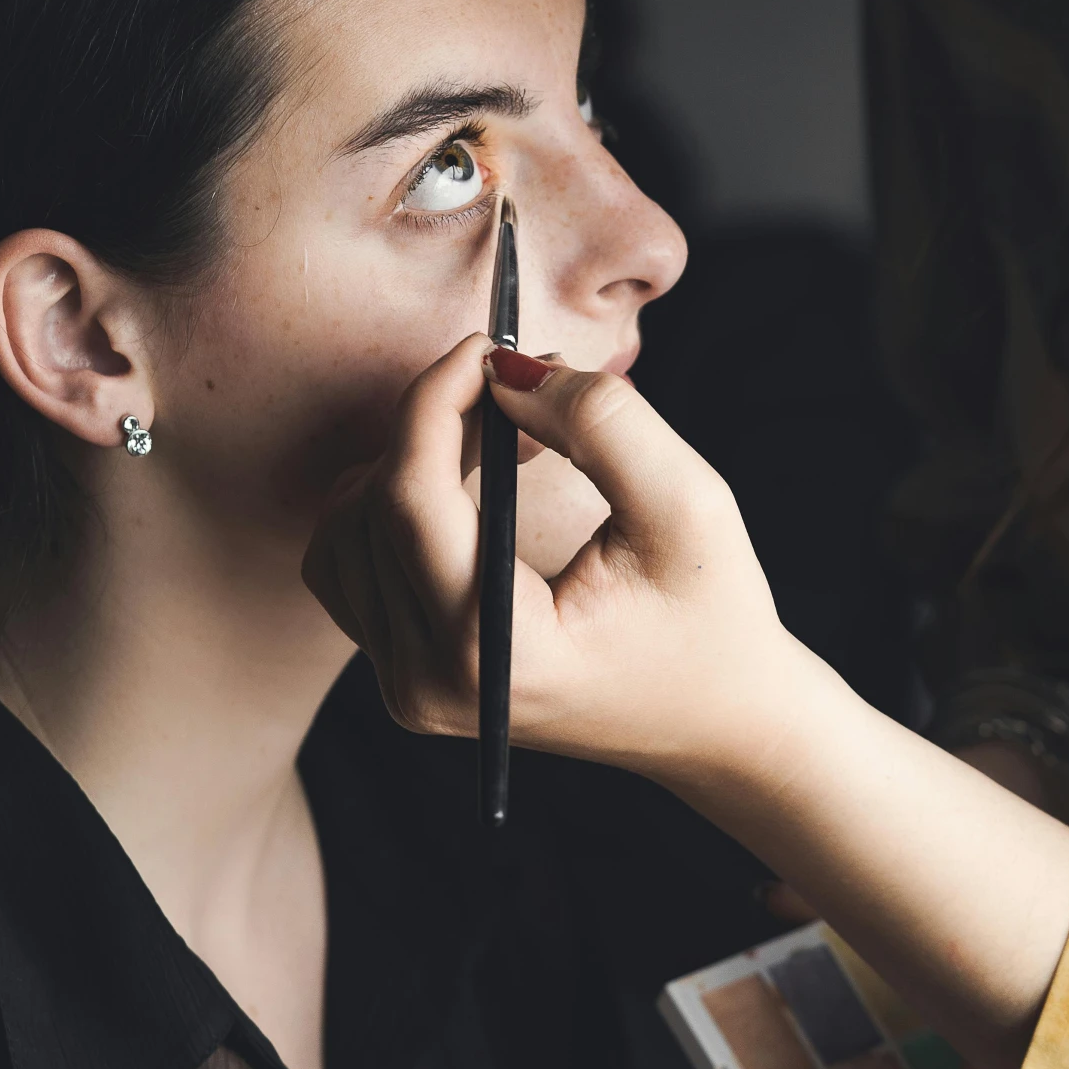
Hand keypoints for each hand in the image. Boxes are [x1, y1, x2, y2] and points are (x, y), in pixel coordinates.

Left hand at [303, 335, 816, 780]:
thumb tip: (507, 369)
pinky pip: (352, 560)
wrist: (719, 724)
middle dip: (439, 421)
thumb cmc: (714, 620)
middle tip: (523, 385)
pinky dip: (398, 501)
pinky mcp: (401, 674)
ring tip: (510, 438)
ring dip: (417, 458)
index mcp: (494, 654)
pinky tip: (471, 483)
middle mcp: (427, 684)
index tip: (488, 343)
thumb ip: (600, 422)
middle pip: (374, 505)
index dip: (436, 400)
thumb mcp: (687, 503)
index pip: (410, 499)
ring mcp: (404, 687)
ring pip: (349, 526)